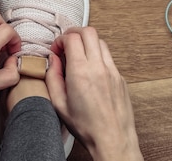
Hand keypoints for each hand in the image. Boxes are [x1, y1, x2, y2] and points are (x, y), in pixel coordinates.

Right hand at [46, 27, 142, 160]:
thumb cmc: (86, 127)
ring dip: (87, 43)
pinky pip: (108, 56)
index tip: (56, 50)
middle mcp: (99, 67)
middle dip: (74, 33)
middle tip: (66, 44)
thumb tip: (52, 60)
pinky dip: (97, 55)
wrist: (112, 139)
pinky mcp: (120, 77)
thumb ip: (52, 77)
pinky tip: (90, 69)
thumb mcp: (58, 104)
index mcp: (81, 72)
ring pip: (100, 41)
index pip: (71, 38)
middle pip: (89, 31)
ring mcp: (112, 71)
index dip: (60, 39)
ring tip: (78, 56)